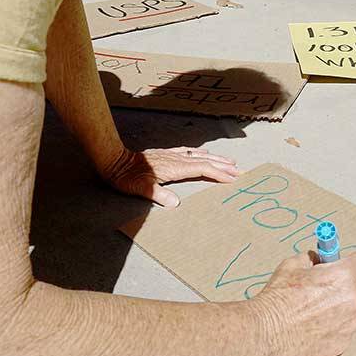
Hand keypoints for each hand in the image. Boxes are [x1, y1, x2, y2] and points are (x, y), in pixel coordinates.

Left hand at [99, 146, 239, 206]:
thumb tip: (176, 204)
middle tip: (241, 171)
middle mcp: (176, 160)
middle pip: (206, 161)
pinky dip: (199, 153)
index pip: (202, 170)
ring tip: (230, 161)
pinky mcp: (165, 154)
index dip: (219, 174)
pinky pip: (188, 152)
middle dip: (224, 166)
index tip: (233, 179)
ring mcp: (171, 156)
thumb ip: (159, 195)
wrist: (114, 162)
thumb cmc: (127, 177)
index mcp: (175, 168)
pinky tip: (203, 152)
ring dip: (215, 159)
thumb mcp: (141, 189)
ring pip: (199, 156)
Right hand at [251, 252, 355, 355]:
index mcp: (342, 276)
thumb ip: (312, 259)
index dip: (352, 262)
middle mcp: (352, 299)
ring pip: (354, 309)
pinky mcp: (343, 343)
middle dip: (346, 285)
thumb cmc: (277, 299)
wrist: (265, 333)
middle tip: (326, 289)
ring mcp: (350, 323)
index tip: (345, 264)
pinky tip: (315, 326)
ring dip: (342, 307)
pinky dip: (335, 327)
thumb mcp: (292, 265)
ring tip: (316, 311)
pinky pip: (345, 329)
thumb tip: (319, 259)